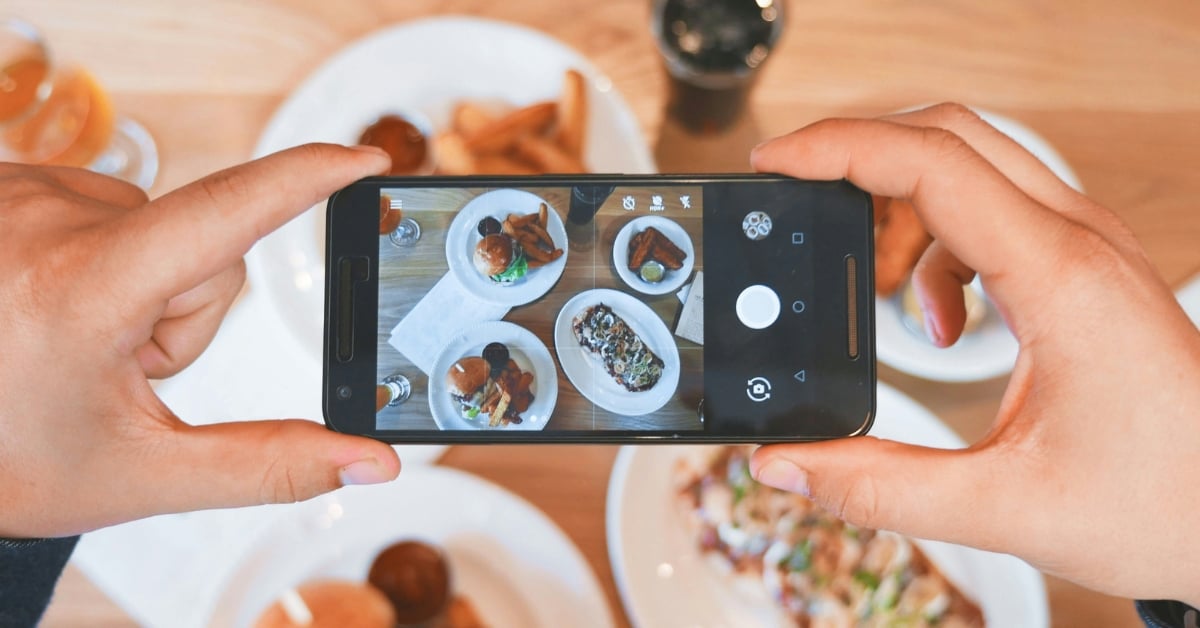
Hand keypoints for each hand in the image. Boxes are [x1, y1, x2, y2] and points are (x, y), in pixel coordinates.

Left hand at [0, 144, 400, 537]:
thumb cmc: (12, 460)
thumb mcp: (144, 474)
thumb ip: (270, 465)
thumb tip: (369, 462)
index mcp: (79, 290)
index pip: (225, 212)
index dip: (308, 178)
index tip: (367, 159)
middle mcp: (42, 220)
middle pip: (204, 243)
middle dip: (190, 309)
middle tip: (122, 366)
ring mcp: (18, 194)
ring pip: (161, 225)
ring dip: (148, 284)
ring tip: (82, 337)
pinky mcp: (9, 186)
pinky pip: (110, 208)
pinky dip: (109, 258)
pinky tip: (60, 304)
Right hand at [750, 103, 1199, 605]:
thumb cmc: (1165, 502)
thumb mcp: (1005, 509)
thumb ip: (879, 486)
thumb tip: (784, 463)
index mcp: (1060, 279)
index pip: (932, 164)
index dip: (839, 149)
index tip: (776, 163)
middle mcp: (1078, 242)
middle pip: (949, 136)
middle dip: (858, 152)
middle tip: (795, 192)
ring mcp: (1086, 248)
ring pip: (972, 165)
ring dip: (901, 203)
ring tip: (870, 281)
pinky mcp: (1084, 268)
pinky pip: (993, 212)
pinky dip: (939, 245)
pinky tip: (940, 320)